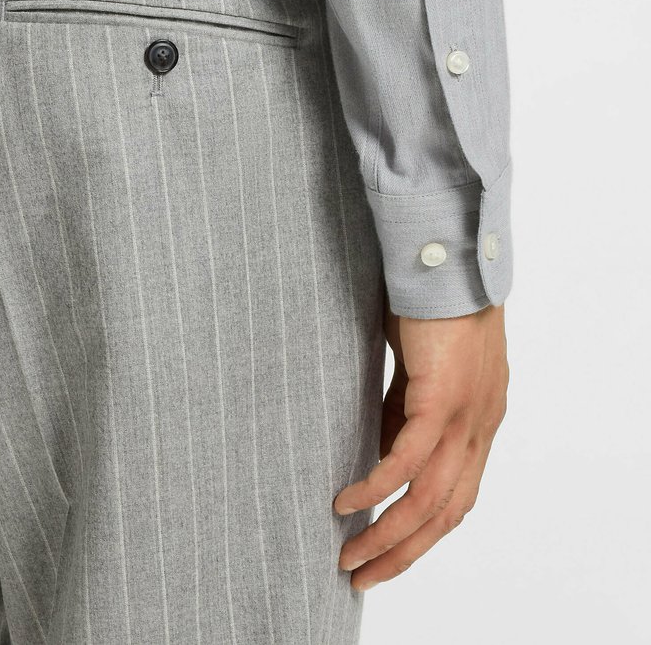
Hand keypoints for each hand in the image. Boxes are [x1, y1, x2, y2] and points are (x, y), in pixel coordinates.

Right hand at [334, 299, 508, 589]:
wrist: (447, 254)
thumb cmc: (432, 298)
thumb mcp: (421, 365)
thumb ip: (407, 407)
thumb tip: (381, 447)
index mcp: (480, 416)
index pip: (458, 493)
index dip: (424, 529)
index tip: (387, 548)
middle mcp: (481, 423)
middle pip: (447, 512)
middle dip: (405, 552)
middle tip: (364, 574)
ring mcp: (466, 414)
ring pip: (430, 499)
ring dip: (389, 535)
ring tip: (350, 555)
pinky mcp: (442, 398)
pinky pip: (406, 460)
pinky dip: (376, 486)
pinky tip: (347, 501)